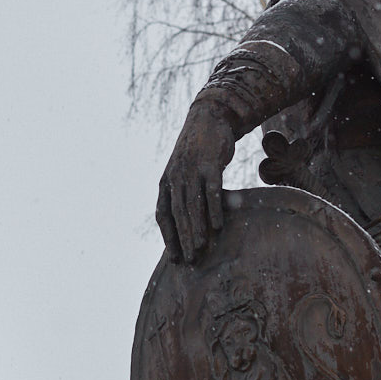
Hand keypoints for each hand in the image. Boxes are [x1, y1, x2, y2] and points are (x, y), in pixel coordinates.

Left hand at [157, 101, 236, 264]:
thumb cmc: (198, 152)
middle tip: (191, 261)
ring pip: (192, 204)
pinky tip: (218, 225)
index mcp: (166, 182)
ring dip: (197, 228)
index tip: (175, 258)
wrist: (208, 118)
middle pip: (178, 213)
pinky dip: (213, 208)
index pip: (163, 215)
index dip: (168, 237)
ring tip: (201, 248)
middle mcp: (175, 177)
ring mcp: (191, 169)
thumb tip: (190, 224)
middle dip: (183, 239)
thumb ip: (184, 195)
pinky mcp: (209, 163)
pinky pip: (211, 190)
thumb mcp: (184, 172)